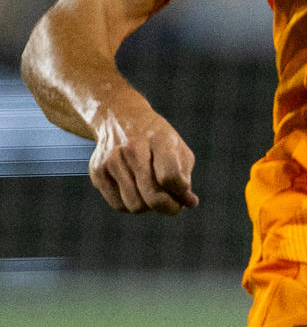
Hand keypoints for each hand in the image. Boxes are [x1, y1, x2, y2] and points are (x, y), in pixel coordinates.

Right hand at [89, 99, 198, 214]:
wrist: (120, 118)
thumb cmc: (156, 138)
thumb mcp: (177, 148)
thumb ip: (185, 177)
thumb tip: (189, 204)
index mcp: (159, 139)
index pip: (170, 176)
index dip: (181, 191)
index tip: (184, 192)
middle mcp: (133, 149)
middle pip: (152, 196)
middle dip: (168, 207)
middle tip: (175, 207)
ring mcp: (112, 161)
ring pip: (135, 205)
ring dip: (150, 208)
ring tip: (156, 197)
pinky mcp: (97, 172)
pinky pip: (118, 205)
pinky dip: (132, 206)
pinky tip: (138, 193)